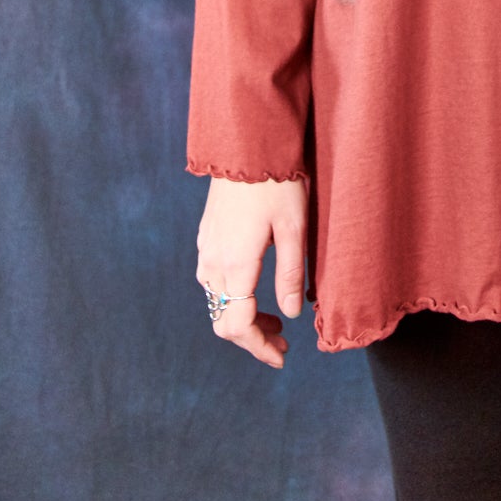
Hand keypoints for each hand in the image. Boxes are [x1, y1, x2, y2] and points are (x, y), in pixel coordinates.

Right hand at [194, 175, 307, 368]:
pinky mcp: (206, 236)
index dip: (258, 348)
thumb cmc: (277, 181)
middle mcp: (214, 262)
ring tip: (275, 318)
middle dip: (252, 338)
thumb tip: (289, 315)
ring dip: (242, 317)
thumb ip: (289, 274)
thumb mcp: (293, 227)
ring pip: (217, 301)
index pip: (238, 325)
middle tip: (283, 343)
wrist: (247, 143)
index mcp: (236, 264)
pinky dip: (233, 296)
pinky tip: (255, 288)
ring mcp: (206, 248)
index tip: (281, 357)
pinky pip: (213, 280)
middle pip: (224, 319)